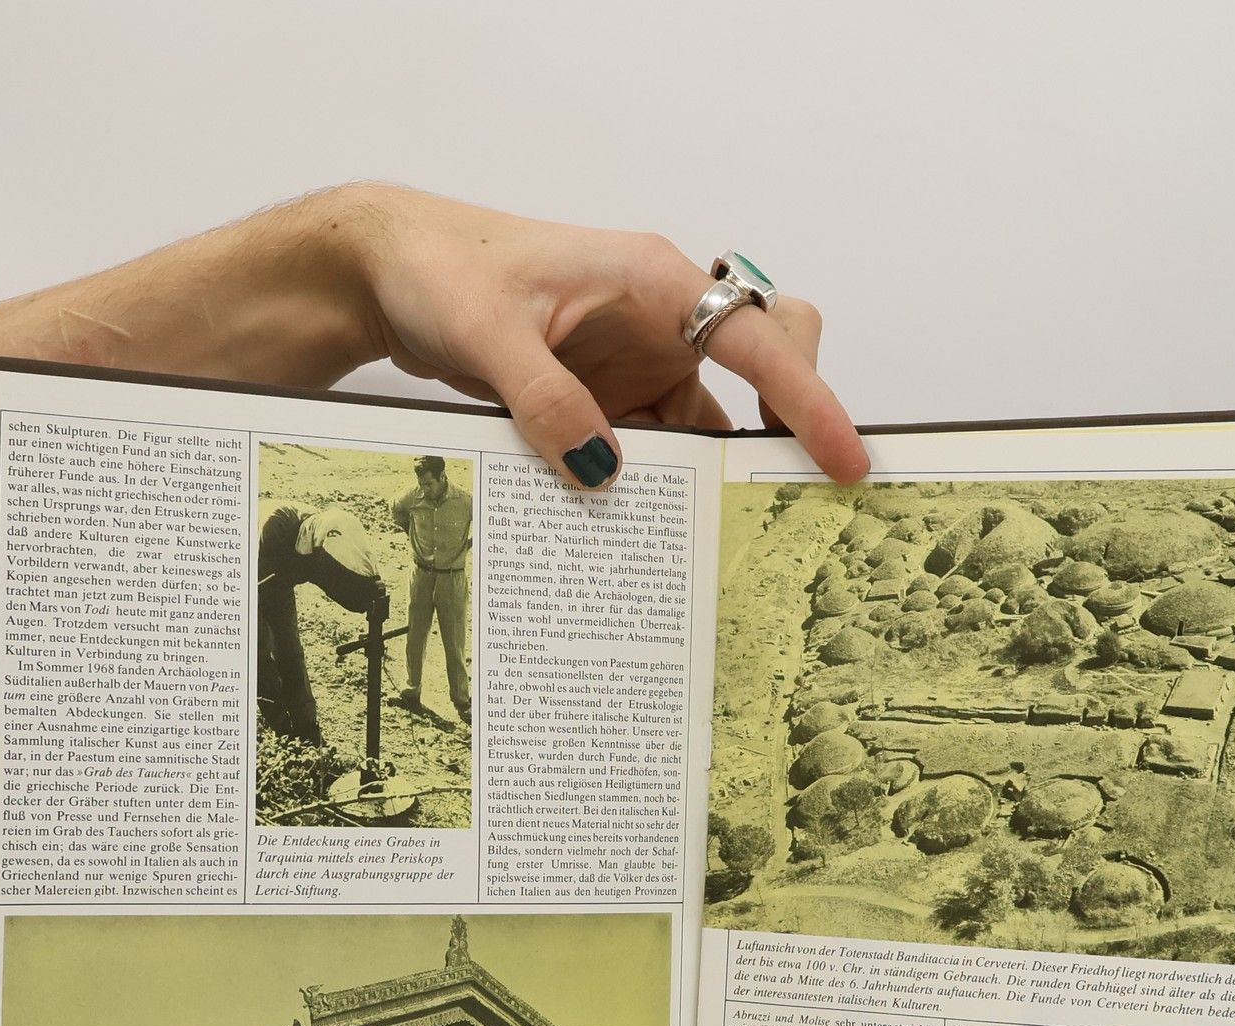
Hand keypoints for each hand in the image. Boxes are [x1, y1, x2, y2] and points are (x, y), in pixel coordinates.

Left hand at [337, 186, 871, 489]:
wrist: (391, 271)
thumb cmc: (442, 269)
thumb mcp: (487, 335)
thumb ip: (545, 402)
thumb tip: (600, 470)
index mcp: (653, 280)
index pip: (759, 339)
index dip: (810, 400)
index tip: (843, 459)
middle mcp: (662, 320)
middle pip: (766, 373)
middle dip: (787, 432)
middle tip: (788, 506)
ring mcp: (641, 362)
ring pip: (712, 429)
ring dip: (712, 481)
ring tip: (716, 549)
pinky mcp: (614, 398)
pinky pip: (659, 451)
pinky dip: (660, 490)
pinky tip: (648, 536)